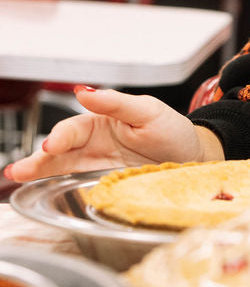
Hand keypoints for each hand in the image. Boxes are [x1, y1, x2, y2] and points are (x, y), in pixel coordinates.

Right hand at [2, 87, 223, 182]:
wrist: (194, 158)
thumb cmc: (172, 131)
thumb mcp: (149, 111)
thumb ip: (117, 103)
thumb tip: (86, 92)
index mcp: (101, 123)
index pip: (75, 129)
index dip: (62, 137)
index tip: (52, 145)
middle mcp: (94, 145)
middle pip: (59, 153)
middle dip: (37, 160)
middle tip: (19, 170)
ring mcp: (97, 167)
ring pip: (62, 171)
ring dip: (39, 175)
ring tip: (18, 179)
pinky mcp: (105, 186)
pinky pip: (80, 188)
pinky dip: (60, 191)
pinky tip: (43, 194)